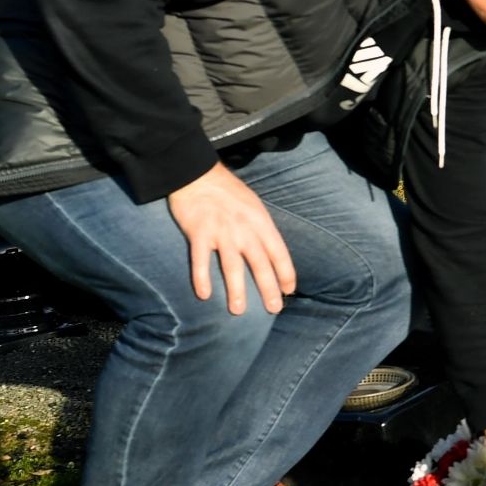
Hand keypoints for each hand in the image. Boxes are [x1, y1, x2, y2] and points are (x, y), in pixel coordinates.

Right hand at [166, 162, 295, 314]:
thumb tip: (269, 251)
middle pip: (260, 264)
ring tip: (238, 311)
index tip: (289, 290)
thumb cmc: (227, 191)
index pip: (279, 252)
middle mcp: (244, 229)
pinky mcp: (198, 233)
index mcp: (260, 221)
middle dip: (268, 288)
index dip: (286, 273)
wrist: (196, 174)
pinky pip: (201, 261)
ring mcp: (221, 232)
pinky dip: (202, 278)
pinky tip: (204, 295)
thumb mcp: (253, 205)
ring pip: (232, 267)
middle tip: (274, 308)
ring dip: (236, 291)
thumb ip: (260, 228)